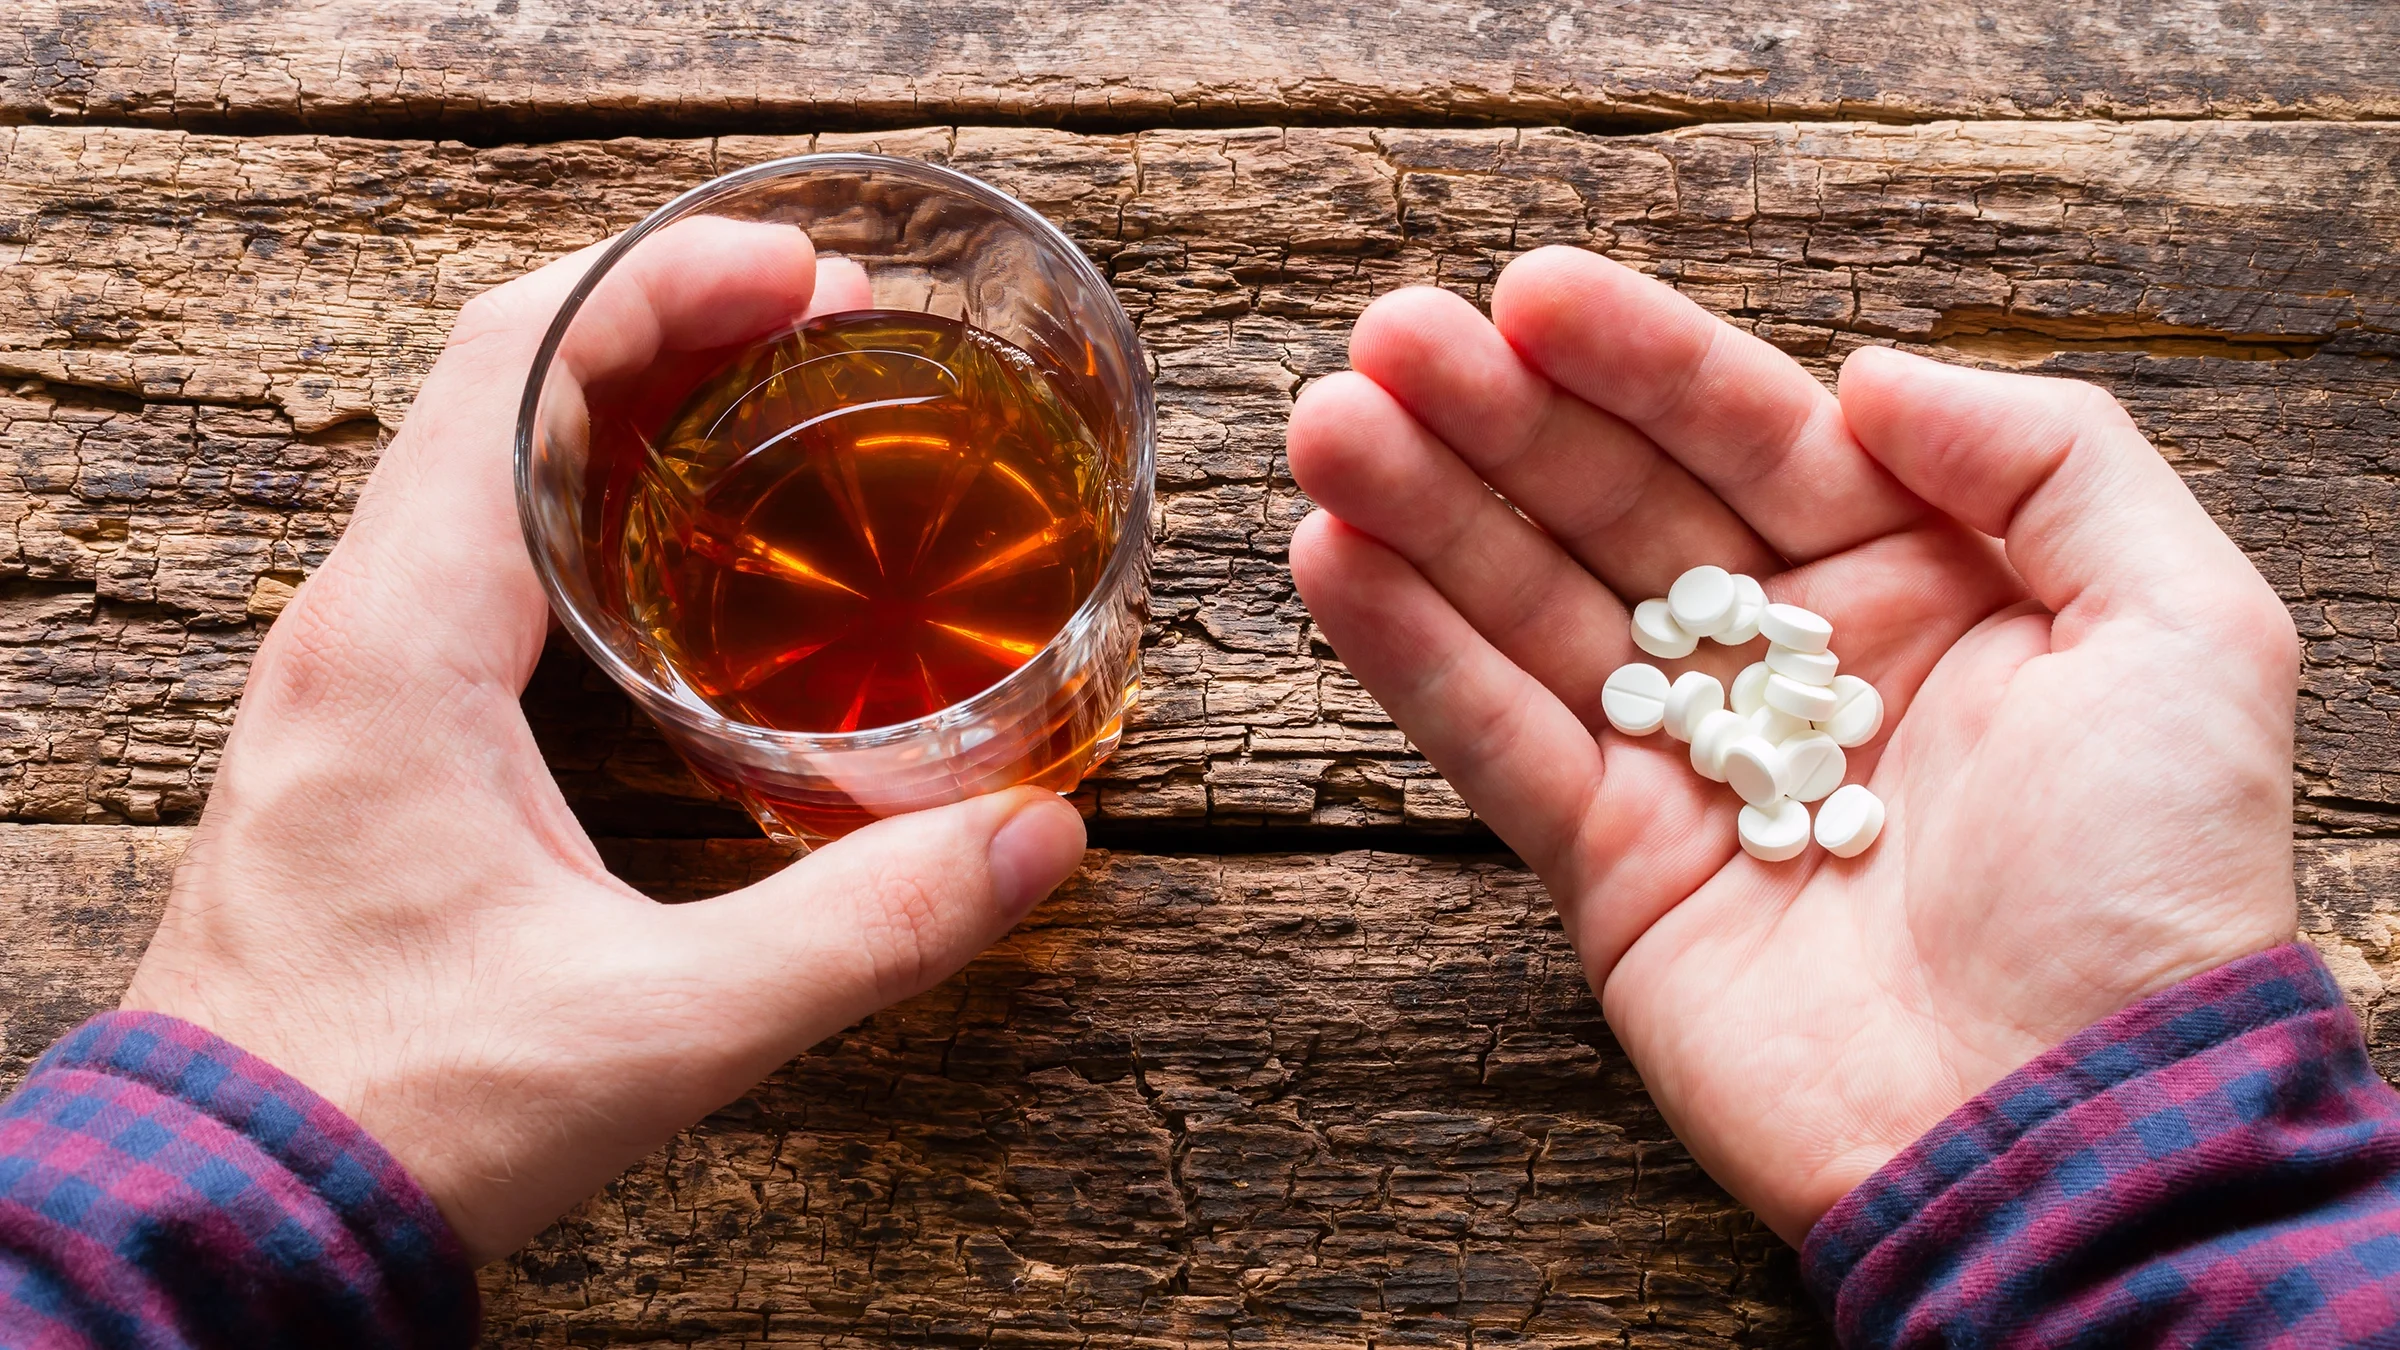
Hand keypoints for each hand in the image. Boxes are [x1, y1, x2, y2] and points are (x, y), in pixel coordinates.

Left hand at [120, 218, 1087, 1263]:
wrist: (228, 1210)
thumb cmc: (397, 1112)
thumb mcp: (659, 1028)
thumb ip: (862, 930)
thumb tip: (1034, 843)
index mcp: (402, 642)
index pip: (516, 370)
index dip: (664, 285)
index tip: (803, 275)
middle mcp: (353, 625)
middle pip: (499, 382)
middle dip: (665, 318)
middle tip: (820, 319)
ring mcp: (348, 672)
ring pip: (477, 457)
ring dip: (621, 396)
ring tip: (769, 392)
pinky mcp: (366, 727)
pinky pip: (469, 541)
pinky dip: (581, 486)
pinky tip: (680, 543)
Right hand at [1285, 246, 2297, 1242]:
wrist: (2075, 1129)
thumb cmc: (2151, 888)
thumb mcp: (2186, 628)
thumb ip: (2047, 460)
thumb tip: (1868, 375)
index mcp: (1919, 585)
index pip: (1753, 437)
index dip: (1640, 362)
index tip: (1530, 292)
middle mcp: (1789, 663)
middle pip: (1616, 507)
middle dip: (1498, 417)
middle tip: (1386, 340)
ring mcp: (1691, 767)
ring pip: (1533, 608)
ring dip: (1424, 512)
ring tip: (1326, 423)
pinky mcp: (1613, 869)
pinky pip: (1496, 741)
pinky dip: (1411, 655)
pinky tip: (1333, 558)